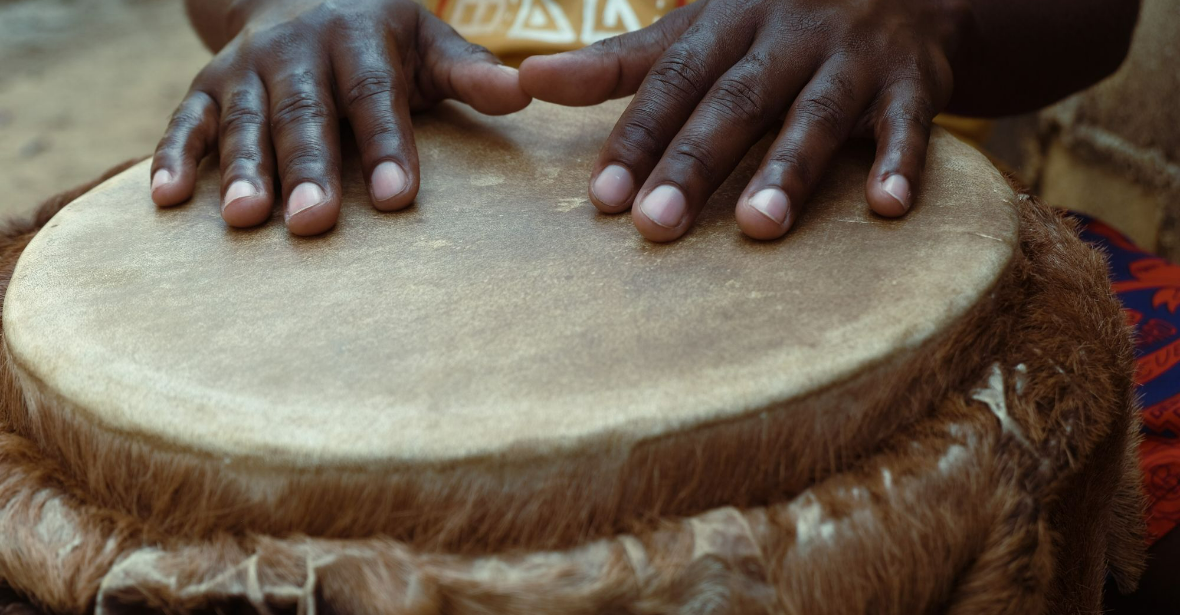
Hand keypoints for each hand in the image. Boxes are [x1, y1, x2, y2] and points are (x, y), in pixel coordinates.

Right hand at [151, 0, 529, 234]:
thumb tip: (526, 93)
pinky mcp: (205, 87)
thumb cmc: (381, 38)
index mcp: (359, 41)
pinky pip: (184, 121)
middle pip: (303, 113)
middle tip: (312, 221)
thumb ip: (470, 70)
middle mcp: (297, 52)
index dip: (387, 144)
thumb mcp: (427, 41)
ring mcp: (246, 69)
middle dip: (307, 168)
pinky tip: (166, 201)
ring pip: (241, 121)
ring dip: (241, 171)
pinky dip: (172, 157)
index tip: (399, 196)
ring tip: (245, 220)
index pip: (373, 95)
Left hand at [519, 0, 967, 241]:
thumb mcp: (698, 28)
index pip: (673, 82)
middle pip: (735, 102)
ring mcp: (853, 57)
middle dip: (695, 163)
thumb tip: (528, 80)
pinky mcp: (913, 82)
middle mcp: (787, 36)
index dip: (638, 138)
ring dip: (789, 170)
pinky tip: (887, 208)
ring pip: (817, 114)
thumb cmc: (773, 17)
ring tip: (757, 228)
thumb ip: (619, 63)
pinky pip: (909, 123)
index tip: (604, 198)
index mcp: (728, 21)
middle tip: (656, 226)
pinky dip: (900, 162)